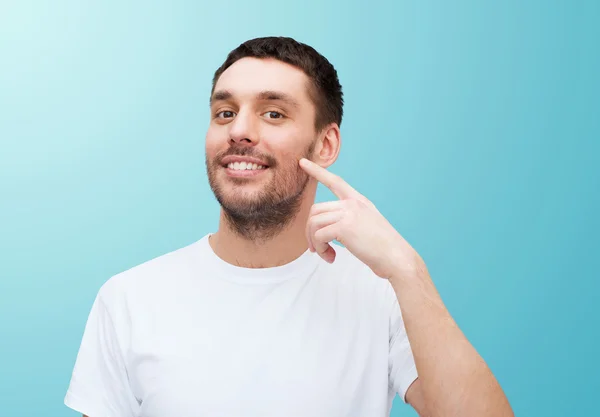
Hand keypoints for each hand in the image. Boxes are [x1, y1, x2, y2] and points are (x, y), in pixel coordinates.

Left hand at [299, 158, 425, 279]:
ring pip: (313, 223)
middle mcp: (352, 204)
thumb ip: (349, 220)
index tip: (302, 162)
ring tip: (325, 254)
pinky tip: (331, 257)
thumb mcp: (367, 225)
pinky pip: (318, 236)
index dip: (318, 171)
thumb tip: (325, 230)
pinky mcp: (344, 227)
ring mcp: (348, 214)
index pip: (335, 181)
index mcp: (359, 201)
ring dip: (314, 242)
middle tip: (316, 248)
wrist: (396, 257)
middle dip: (310, 231)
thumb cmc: (383, 248)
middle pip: (315, 210)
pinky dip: (320, 249)